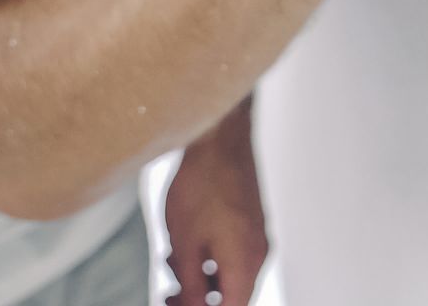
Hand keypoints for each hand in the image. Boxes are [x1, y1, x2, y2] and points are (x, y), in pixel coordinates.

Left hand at [163, 101, 267, 305]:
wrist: (218, 139)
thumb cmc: (201, 186)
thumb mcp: (184, 245)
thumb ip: (190, 286)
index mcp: (245, 263)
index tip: (176, 304)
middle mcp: (258, 252)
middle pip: (233, 296)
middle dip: (200, 299)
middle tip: (169, 294)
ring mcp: (257, 235)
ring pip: (231, 274)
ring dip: (202, 278)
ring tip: (172, 264)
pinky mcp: (250, 220)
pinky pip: (233, 253)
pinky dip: (210, 259)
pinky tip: (187, 244)